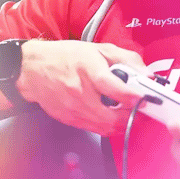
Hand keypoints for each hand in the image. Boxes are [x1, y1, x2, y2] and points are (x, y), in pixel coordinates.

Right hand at [16, 40, 148, 135]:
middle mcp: (79, 92)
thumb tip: (147, 74)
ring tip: (128, 113)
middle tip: (140, 109)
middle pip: (111, 116)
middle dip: (131, 116)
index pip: (113, 88)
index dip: (131, 96)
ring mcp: (72, 108)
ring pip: (105, 127)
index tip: (142, 98)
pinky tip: (112, 116)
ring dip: (122, 123)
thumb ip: (126, 59)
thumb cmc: (67, 57)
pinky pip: (95, 129)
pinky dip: (108, 126)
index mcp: (88, 69)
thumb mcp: (99, 49)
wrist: (32, 69)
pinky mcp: (68, 119)